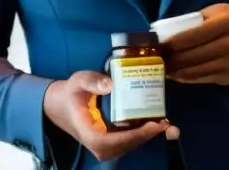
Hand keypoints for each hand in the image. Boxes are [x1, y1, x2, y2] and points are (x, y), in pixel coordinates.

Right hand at [43, 71, 176, 162]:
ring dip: (147, 136)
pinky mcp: (111, 139)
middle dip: (145, 136)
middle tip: (165, 122)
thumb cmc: (72, 93)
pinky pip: (128, 141)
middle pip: (122, 146)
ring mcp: (104, 143)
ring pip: (128, 145)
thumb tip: (111, 85)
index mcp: (87, 131)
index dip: (131, 137)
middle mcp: (96, 142)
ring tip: (166, 123)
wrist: (62, 104)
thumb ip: (92, 81)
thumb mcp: (78, 81)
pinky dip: (144, 134)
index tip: (151, 126)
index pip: (107, 142)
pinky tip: (158, 123)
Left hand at [163, 3, 228, 84]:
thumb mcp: (215, 11)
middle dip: (170, 58)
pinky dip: (186, 77)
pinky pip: (201, 79)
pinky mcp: (228, 77)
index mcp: (226, 23)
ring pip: (194, 70)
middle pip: (191, 55)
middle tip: (156, 58)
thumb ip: (194, 21)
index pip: (193, 36)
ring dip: (175, 71)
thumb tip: (166, 34)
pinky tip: (176, 73)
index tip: (157, 45)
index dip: (172, 43)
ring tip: (162, 67)